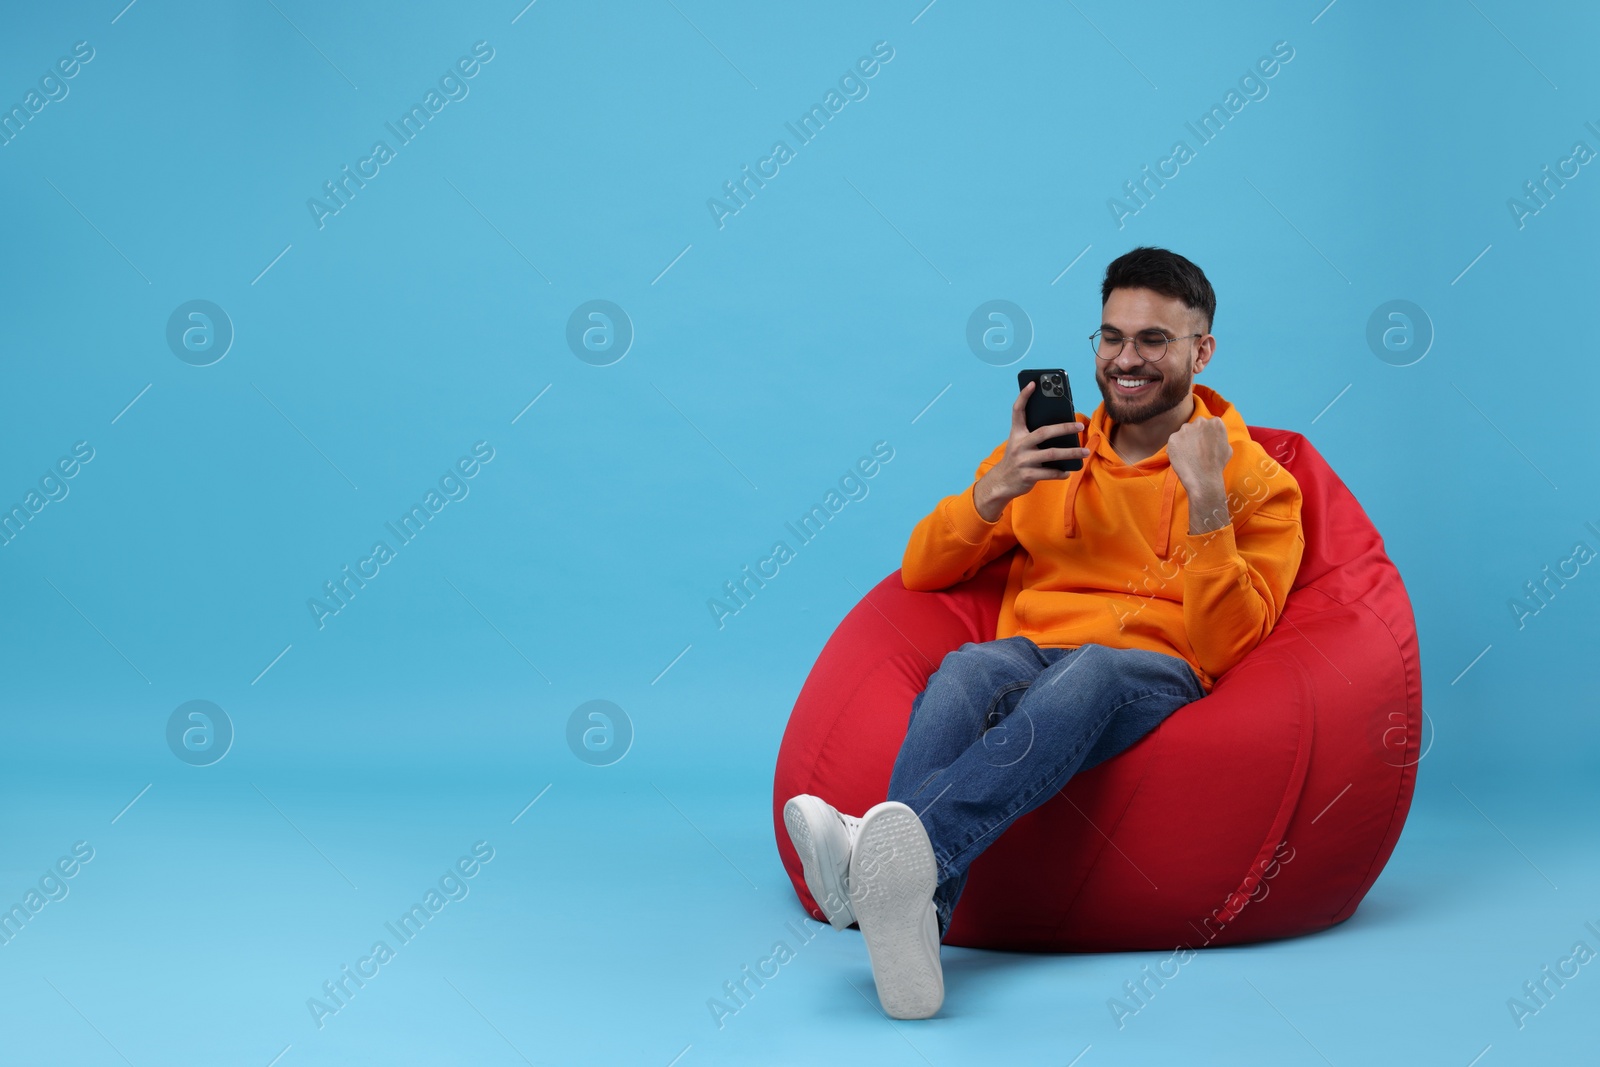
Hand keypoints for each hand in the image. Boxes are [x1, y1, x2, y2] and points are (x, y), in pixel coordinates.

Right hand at [973, 381, 1090, 522]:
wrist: (1001, 482)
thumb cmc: (1018, 458)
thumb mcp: (1021, 444)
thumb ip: (1036, 435)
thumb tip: (1064, 429)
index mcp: (1016, 433)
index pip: (1017, 411)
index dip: (1024, 396)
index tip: (1033, 383)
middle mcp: (1019, 445)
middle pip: (1044, 432)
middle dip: (1064, 428)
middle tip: (1080, 426)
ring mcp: (1023, 460)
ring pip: (1051, 454)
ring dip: (1071, 452)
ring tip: (1085, 452)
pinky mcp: (1027, 475)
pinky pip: (1049, 473)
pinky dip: (1061, 472)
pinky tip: (1069, 470)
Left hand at [1167, 416, 1231, 531]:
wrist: (1203, 478)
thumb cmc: (1217, 465)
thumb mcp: (1227, 447)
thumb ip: (1219, 437)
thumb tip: (1213, 436)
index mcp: (1216, 422)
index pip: (1209, 423)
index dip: (1206, 434)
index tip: (1205, 443)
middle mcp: (1200, 422)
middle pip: (1195, 425)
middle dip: (1195, 434)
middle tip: (1196, 448)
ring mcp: (1185, 429)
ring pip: (1184, 432)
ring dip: (1185, 440)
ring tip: (1189, 455)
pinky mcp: (1173, 438)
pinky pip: (1174, 441)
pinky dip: (1176, 448)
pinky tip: (1181, 457)